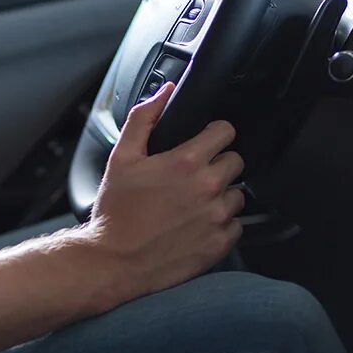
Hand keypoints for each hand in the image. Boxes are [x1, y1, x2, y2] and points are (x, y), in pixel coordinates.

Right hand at [83, 82, 243, 310]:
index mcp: (186, 161)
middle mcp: (208, 187)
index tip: (205, 141)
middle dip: (218, 163)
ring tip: (193, 202)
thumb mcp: (121, 157)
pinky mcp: (220, 244)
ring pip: (238, 194)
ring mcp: (217, 217)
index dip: (214, 133)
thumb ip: (144, 118)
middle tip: (193, 174)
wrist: (114, 260)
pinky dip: (221, 223)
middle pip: (236, 161)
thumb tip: (165, 92)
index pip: (226, 131)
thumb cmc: (116, 210)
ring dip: (221, 194)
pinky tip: (196, 224)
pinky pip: (236, 225)